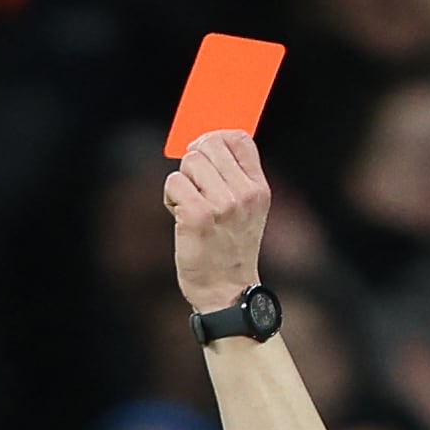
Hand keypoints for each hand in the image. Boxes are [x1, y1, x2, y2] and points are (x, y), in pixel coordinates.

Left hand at [166, 130, 272, 312]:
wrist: (227, 291)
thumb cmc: (230, 250)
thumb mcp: (248, 211)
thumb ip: (235, 179)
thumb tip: (205, 145)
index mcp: (259, 187)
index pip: (239, 138)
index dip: (215, 138)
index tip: (202, 153)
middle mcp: (244, 193)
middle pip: (209, 145)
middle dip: (193, 161)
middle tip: (192, 186)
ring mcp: (222, 204)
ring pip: (189, 162)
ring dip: (181, 182)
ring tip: (187, 205)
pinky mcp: (197, 216)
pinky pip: (174, 183)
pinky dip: (170, 197)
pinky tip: (178, 216)